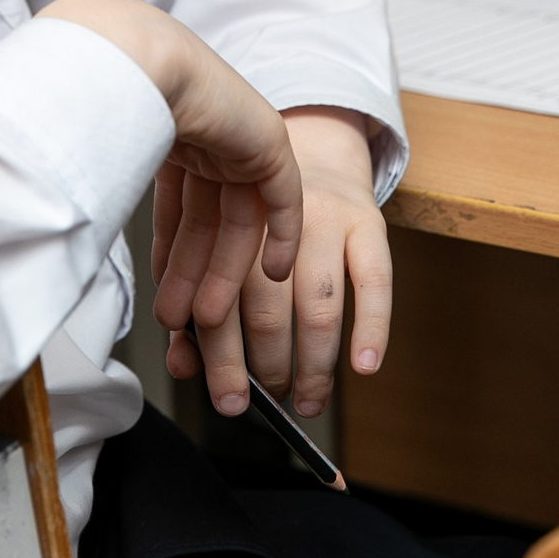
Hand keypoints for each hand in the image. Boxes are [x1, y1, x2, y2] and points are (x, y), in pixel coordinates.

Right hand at [39, 0, 302, 354]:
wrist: (134, 63)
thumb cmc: (102, 102)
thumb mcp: (101, 162)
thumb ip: (99, 195)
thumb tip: (64, 229)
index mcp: (169, 132)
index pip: (176, 205)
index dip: (170, 254)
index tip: (163, 292)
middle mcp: (206, 135)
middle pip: (206, 220)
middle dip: (193, 274)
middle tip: (181, 322)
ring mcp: (237, 138)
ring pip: (237, 219)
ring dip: (223, 272)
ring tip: (207, 320)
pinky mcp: (268, 142)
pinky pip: (283, 200)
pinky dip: (280, 239)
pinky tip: (272, 273)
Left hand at [166, 107, 388, 419]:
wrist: (316, 155)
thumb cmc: (262, 222)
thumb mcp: (222, 251)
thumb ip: (199, 308)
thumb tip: (182, 366)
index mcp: (228, 227)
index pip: (218, 302)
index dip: (219, 357)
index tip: (227, 399)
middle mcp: (275, 222)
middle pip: (267, 310)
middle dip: (265, 369)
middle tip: (270, 402)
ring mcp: (326, 220)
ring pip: (318, 306)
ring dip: (312, 365)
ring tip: (307, 400)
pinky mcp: (368, 223)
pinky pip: (375, 282)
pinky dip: (372, 329)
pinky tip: (364, 366)